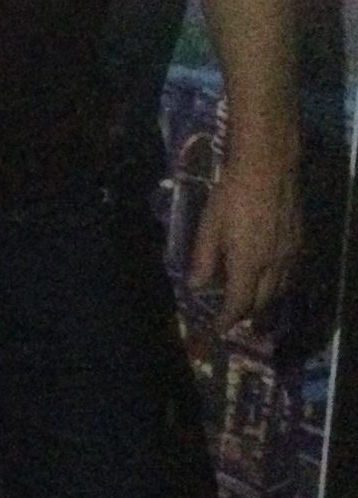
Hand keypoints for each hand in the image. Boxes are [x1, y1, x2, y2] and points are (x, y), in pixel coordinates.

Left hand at [190, 160, 300, 333]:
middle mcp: (274, 264)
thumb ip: (203, 260)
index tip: (219, 328)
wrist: (268, 169)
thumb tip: (197, 287)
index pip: (240, 303)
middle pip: (264, 301)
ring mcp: (291, 253)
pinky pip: (289, 273)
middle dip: (250, 315)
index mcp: (249, 263)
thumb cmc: (231, 196)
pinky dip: (277, 283)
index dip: (229, 319)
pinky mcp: (299, 241)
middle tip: (238, 322)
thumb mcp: (209, 227)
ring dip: (266, 301)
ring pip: (281, 289)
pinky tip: (268, 278)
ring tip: (253, 306)